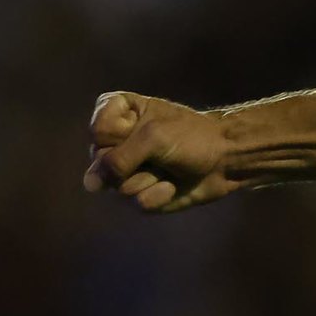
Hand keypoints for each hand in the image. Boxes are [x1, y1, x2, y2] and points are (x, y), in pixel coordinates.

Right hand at [83, 92, 240, 212]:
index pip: (97, 131)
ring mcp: (124, 169)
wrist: (226, 160)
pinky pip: (135, 202)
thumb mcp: (153, 138)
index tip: (151, 128)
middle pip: (101, 161)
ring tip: (168, 168)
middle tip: (162, 152)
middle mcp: (115, 142)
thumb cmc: (193, 137)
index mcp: (117, 113)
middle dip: (135, 160)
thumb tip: (89, 186)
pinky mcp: (138, 193)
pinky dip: (158, 194)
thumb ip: (116, 159)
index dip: (122, 134)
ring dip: (149, 178)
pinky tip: (172, 186)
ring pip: (116, 186)